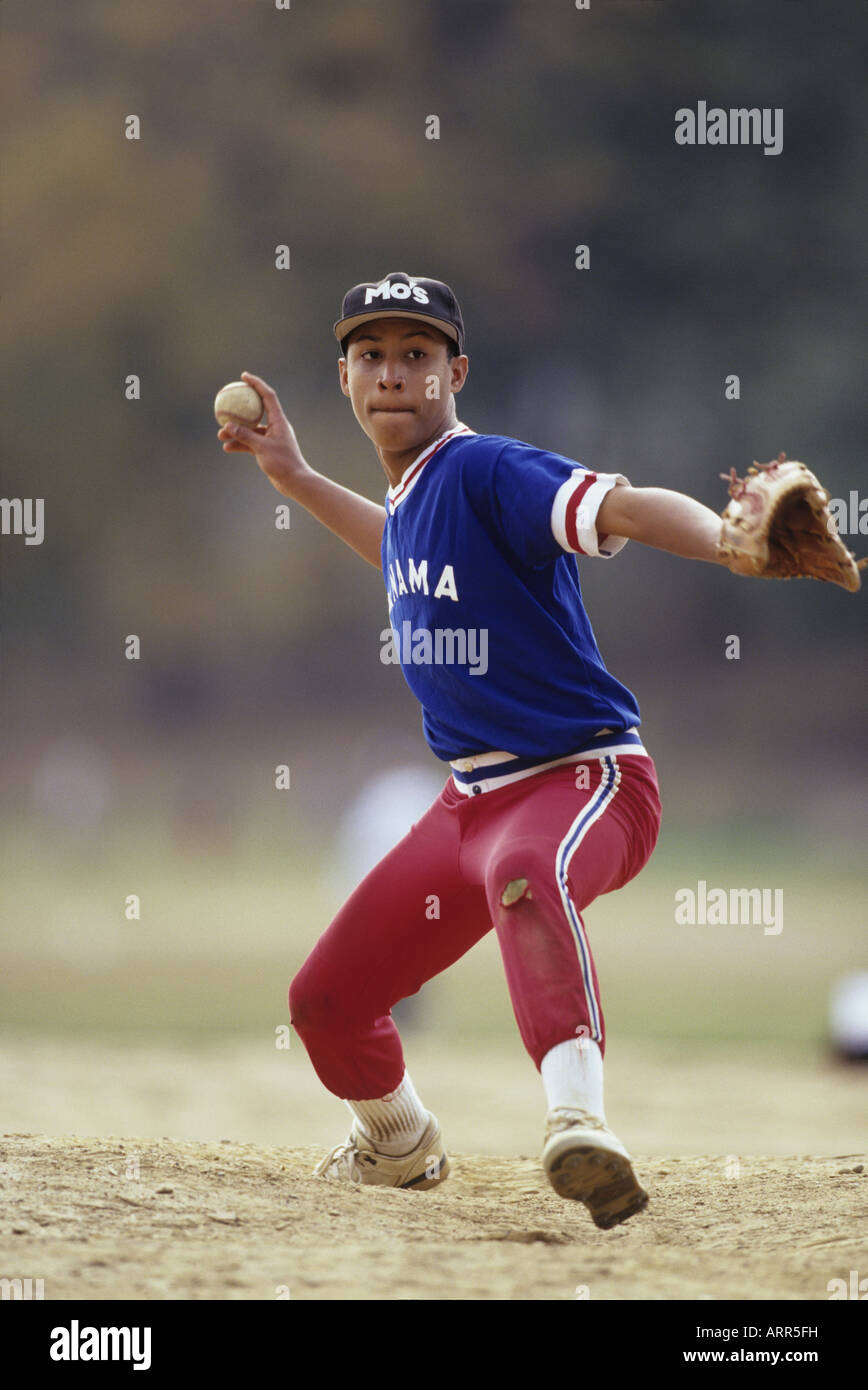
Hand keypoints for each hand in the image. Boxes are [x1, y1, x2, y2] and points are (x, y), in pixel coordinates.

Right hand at [216, 371, 310, 496]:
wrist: (294, 482)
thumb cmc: (283, 463)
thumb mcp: (262, 448)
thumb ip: (245, 436)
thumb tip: (228, 425)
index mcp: (279, 421)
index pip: (268, 396)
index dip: (256, 384)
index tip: (243, 376)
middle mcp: (276, 426)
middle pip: (256, 411)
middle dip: (240, 408)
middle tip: (227, 402)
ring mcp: (271, 438)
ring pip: (250, 430)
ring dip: (236, 431)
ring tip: (220, 435)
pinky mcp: (267, 450)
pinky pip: (250, 443)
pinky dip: (240, 444)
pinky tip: (227, 447)